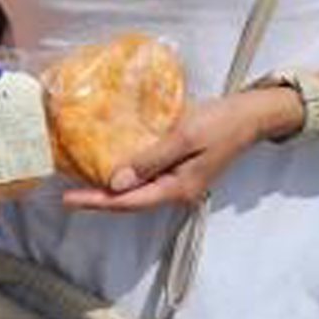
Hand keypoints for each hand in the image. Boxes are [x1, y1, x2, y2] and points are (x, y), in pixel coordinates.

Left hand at [62, 91, 280, 211]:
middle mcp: (178, 192)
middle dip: (100, 200)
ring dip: (112, 191)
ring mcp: (181, 183)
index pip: (129, 202)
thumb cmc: (219, 123)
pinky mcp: (181, 171)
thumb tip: (117, 182)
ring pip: (139, 193)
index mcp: (178, 189)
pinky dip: (128, 177)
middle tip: (68, 195)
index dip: (97, 201)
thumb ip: (150, 160)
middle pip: (132, 202)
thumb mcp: (183, 137)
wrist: (250, 116)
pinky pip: (149, 179)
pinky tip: (112, 170)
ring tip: (82, 185)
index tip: (69, 199)